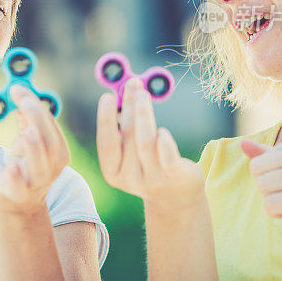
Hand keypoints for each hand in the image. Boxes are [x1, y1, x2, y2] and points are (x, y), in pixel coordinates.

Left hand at [0, 85, 69, 214]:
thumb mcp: (27, 144)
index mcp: (58, 151)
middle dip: (36, 118)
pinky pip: (19, 185)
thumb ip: (26, 122)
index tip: (17, 89)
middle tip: (21, 100)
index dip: (35, 104)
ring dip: (33, 146)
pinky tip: (12, 167)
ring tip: (26, 131)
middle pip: (49, 141)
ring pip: (39, 163)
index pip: (50, 124)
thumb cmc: (23, 168)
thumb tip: (22, 98)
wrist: (16, 206)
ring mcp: (36, 181)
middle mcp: (52, 167)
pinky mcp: (18, 193)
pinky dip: (17, 176)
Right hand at [96, 78, 204, 209]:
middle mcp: (130, 178)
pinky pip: (167, 156)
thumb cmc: (149, 165)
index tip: (106, 96)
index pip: (106, 144)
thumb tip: (125, 93)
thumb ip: (125, 129)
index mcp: (113, 172)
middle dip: (129, 106)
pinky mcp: (173, 176)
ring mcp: (152, 179)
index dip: (106, 120)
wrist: (175, 196)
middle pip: (127, 136)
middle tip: (132, 84)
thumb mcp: (131, 152)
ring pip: (145, 142)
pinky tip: (162, 131)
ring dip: (144, 114)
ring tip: (144, 94)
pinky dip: (163, 141)